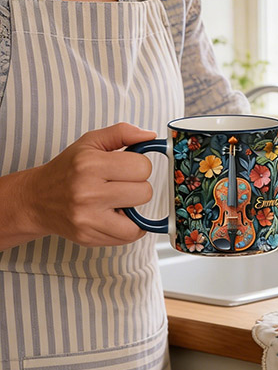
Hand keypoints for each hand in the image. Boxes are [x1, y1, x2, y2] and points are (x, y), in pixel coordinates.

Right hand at [23, 122, 156, 246]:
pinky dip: (128, 227)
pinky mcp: (87, 237)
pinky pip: (127, 237)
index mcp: (90, 164)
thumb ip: (122, 132)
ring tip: (118, 201)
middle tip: (120, 185)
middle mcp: (87, 192)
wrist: (36, 200)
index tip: (126, 167)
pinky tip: (115, 215)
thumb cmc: (67, 169)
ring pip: (138, 220)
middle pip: (144, 192)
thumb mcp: (91, 142)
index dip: (139, 166)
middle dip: (137, 187)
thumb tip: (151, 136)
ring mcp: (87, 218)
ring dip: (133, 209)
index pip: (142, 167)